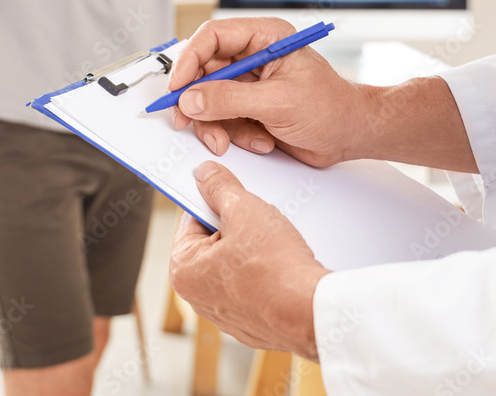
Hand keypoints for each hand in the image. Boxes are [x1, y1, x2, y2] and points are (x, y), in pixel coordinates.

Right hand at [169, 18, 373, 166]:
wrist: (351, 136)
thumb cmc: (332, 109)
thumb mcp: (278, 102)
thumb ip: (231, 99)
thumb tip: (191, 99)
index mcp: (264, 38)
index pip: (212, 37)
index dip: (189, 61)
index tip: (177, 87)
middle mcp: (253, 56)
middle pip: (203, 71)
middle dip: (198, 101)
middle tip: (187, 121)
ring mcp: (249, 84)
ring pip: (208, 100)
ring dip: (218, 125)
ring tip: (233, 141)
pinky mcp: (249, 108)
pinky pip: (222, 119)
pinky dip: (235, 135)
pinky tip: (262, 141)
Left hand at [169, 161, 328, 359]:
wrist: (311, 311)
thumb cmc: (274, 266)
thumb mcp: (244, 210)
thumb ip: (220, 187)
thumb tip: (205, 174)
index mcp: (184, 271)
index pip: (191, 220)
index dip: (214, 202)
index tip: (229, 194)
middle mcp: (198, 298)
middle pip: (212, 243)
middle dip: (235, 227)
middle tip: (256, 220)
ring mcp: (226, 313)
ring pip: (235, 264)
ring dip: (252, 248)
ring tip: (272, 243)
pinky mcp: (252, 322)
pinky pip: (253, 286)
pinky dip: (265, 272)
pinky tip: (281, 265)